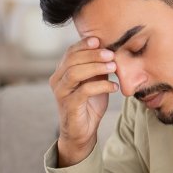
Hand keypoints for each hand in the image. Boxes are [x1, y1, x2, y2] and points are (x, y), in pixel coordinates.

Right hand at [50, 36, 119, 166]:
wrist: (83, 131)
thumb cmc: (90, 104)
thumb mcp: (95, 82)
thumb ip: (98, 67)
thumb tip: (111, 50)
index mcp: (63, 71)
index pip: (70, 52)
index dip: (84, 45)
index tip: (100, 40)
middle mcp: (58, 80)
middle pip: (72, 60)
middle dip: (93, 54)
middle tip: (111, 54)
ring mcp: (62, 93)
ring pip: (75, 73)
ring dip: (96, 67)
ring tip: (113, 67)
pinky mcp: (69, 106)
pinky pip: (84, 91)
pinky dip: (101, 86)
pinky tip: (114, 87)